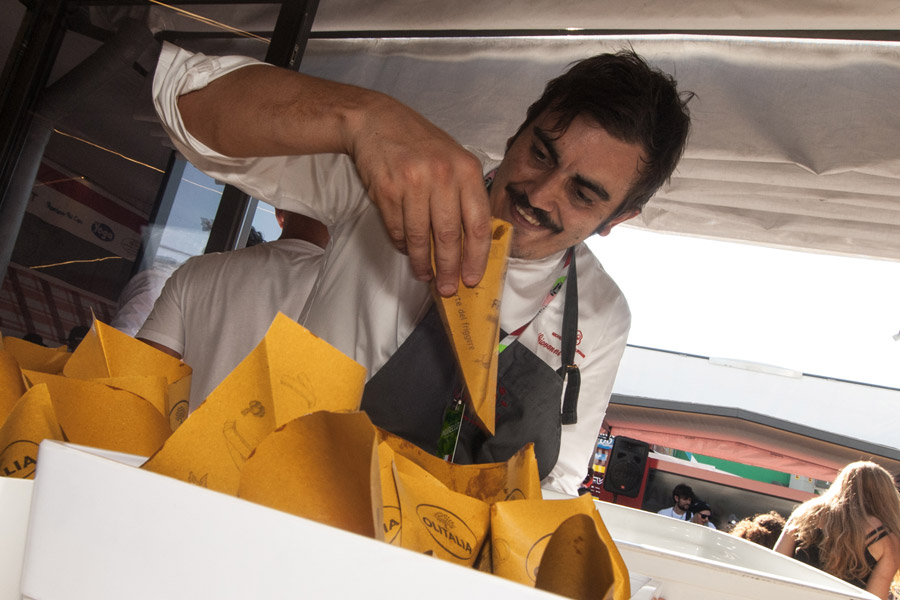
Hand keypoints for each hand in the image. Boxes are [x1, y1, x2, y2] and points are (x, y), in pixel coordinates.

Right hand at [347, 94, 492, 295]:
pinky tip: (407, 251)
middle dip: (450, 268)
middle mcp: (441, 176)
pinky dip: (402, 245)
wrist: (377, 121)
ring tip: (425, 275)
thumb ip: (466, 195)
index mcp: (466, 170)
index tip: (473, 277)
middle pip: (450, 236)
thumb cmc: (421, 144)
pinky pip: (397, 229)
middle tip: (448, 288)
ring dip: (423, 262)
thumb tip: (473, 244)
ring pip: (420, 237)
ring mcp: (412, 183)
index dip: (477, 256)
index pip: (478, 223)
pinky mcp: (386, 190)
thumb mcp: (454, 160)